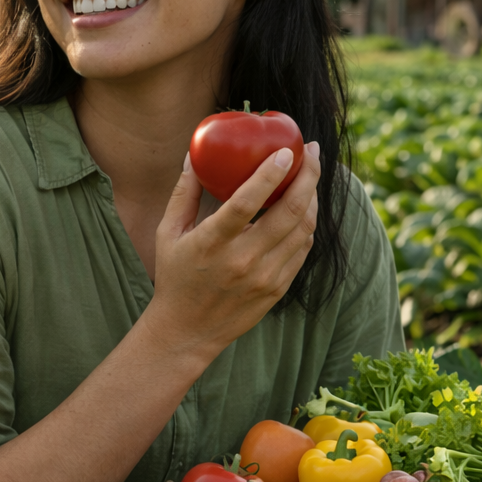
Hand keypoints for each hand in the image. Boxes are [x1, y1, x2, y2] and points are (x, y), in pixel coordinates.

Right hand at [144, 141, 320, 362]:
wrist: (188, 330)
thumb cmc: (175, 276)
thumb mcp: (168, 233)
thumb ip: (183, 194)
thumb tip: (193, 156)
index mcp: (212, 243)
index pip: (247, 203)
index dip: (270, 174)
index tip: (287, 151)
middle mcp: (243, 260)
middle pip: (289, 212)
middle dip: (308, 177)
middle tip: (312, 152)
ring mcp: (265, 276)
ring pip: (303, 229)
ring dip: (312, 197)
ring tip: (310, 176)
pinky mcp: (278, 288)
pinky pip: (302, 250)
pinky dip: (307, 224)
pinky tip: (304, 207)